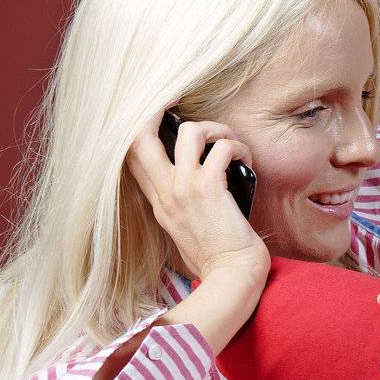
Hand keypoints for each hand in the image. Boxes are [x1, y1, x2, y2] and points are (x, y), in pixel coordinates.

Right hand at [126, 111, 268, 283]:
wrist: (232, 277)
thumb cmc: (219, 260)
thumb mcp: (187, 234)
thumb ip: (183, 209)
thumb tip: (199, 189)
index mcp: (158, 203)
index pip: (132, 157)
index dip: (139, 130)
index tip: (159, 115)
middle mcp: (165, 193)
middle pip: (139, 137)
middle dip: (156, 109)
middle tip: (179, 101)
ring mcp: (184, 188)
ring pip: (187, 131)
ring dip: (214, 127)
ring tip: (229, 142)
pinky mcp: (209, 188)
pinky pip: (221, 147)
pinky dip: (237, 145)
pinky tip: (247, 159)